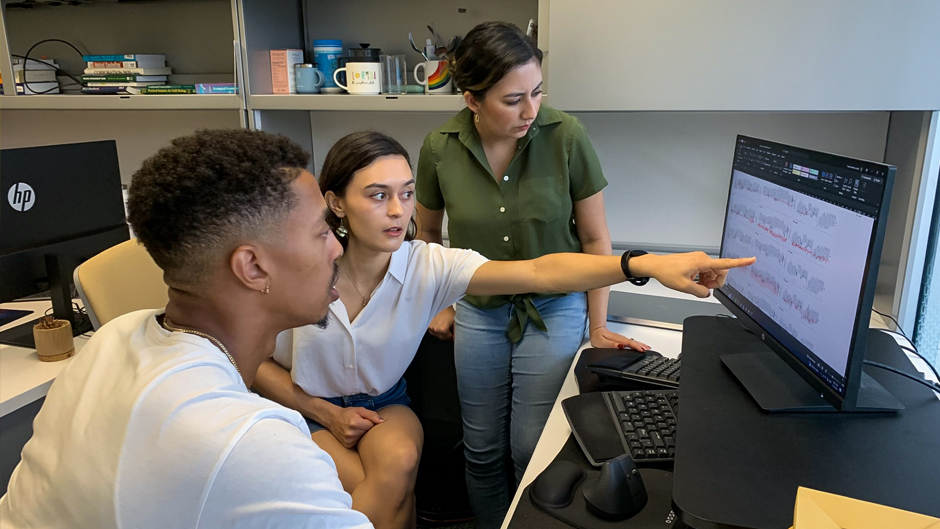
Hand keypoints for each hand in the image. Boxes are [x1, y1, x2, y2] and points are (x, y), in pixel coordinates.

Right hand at [325, 406, 384, 447]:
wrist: (333, 419)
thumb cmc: (348, 413)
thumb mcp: (359, 410)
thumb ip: (371, 415)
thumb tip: (382, 421)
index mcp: (355, 423)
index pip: (371, 425)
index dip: (370, 422)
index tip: (364, 419)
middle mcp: (351, 433)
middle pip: (368, 432)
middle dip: (366, 428)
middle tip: (359, 423)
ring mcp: (349, 440)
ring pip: (363, 438)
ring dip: (362, 433)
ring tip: (355, 428)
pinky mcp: (347, 445)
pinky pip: (358, 442)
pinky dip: (357, 438)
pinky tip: (353, 433)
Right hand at [428, 305, 455, 340]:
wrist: (441, 304)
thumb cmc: (448, 311)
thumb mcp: (455, 321)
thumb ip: (456, 331)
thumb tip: (456, 338)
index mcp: (442, 329)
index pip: (449, 338)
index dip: (452, 335)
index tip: (454, 333)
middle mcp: (435, 329)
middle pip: (442, 338)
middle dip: (447, 334)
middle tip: (450, 329)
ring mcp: (430, 328)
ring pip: (437, 335)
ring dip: (441, 333)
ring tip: (444, 326)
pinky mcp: (427, 325)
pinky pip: (432, 331)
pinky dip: (436, 330)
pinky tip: (439, 325)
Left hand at [590, 326, 650, 351]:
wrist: (596, 331)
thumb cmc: (598, 337)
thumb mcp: (602, 342)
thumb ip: (611, 344)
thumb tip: (620, 346)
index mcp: (617, 339)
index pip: (629, 343)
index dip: (636, 346)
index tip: (642, 350)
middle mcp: (620, 338)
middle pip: (633, 342)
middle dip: (641, 345)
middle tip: (648, 350)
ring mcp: (621, 338)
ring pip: (633, 342)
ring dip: (640, 345)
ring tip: (647, 349)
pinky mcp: (621, 339)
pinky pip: (631, 342)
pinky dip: (636, 344)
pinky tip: (639, 346)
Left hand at [631, 252, 755, 297]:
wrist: (656, 265)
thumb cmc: (667, 272)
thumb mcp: (684, 287)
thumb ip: (700, 292)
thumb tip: (707, 293)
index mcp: (702, 262)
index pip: (725, 263)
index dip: (740, 263)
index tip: (752, 259)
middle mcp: (702, 258)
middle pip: (720, 271)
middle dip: (716, 282)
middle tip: (704, 289)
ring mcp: (699, 259)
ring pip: (712, 272)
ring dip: (708, 281)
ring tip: (695, 285)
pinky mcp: (695, 261)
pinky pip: (705, 271)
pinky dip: (703, 278)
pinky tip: (693, 282)